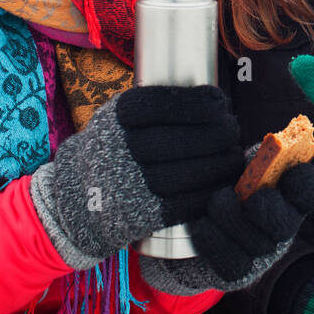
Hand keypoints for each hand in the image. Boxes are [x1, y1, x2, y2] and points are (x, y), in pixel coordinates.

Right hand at [29, 85, 243, 268]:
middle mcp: (121, 149)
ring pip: (188, 174)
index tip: (221, 102)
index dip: (199, 102)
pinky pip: (186, 203)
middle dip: (218, 133)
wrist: (79, 197)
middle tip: (233, 129)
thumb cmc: (116, 148)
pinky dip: (210, 192)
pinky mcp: (142, 214)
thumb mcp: (121, 117)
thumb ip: (157, 106)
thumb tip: (215, 99)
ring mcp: (131, 184)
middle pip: (181, 140)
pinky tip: (223, 182)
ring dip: (220, 164)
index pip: (164, 105)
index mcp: (117, 118)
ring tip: (233, 155)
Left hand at [142, 163, 313, 294]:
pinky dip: (215, 241)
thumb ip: (258, 160)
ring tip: (216, 201)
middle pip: (285, 226)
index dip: (305, 183)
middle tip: (253, 198)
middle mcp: (280, 230)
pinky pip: (232, 263)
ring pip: (257, 245)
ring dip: (233, 219)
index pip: (308, 192)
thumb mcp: (242, 170)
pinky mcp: (238, 274)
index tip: (292, 171)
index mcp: (286, 199)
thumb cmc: (226, 189)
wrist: (194, 227)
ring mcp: (260, 255)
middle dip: (271, 210)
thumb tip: (268, 146)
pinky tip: (203, 225)